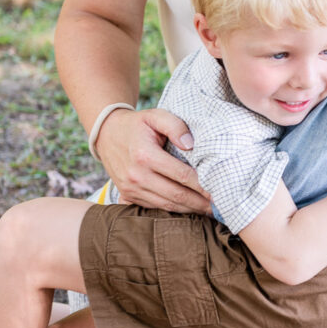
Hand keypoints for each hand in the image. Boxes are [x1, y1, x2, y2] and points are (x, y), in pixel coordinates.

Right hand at [96, 107, 210, 213]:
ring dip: (189, 210)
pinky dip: (173, 211)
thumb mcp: (155, 116)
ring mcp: (130, 189)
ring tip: (208, 212)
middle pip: (175, 195)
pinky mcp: (128, 196)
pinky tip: (189, 210)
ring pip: (166, 206)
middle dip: (199, 203)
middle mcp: (136, 176)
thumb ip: (175, 126)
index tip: (219, 190)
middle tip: (219, 207)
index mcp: (145, 156)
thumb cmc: (137, 124)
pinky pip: (154, 208)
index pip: (181, 175)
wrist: (107, 134)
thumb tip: (191, 145)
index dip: (202, 185)